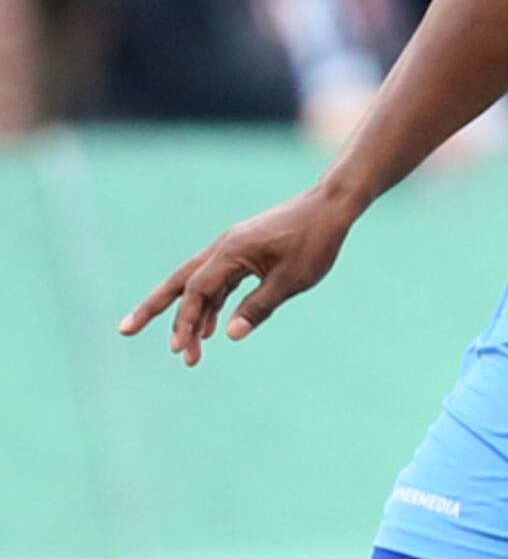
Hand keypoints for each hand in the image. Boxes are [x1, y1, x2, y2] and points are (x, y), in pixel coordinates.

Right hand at [117, 184, 364, 364]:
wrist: (331, 208)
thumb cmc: (315, 242)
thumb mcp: (292, 280)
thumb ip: (260, 307)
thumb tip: (230, 335)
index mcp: (231, 252)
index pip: (197, 292)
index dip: (186, 322)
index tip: (181, 350)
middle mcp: (223, 247)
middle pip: (179, 283)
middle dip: (153, 309)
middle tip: (124, 331)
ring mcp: (232, 248)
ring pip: (198, 283)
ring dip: (190, 314)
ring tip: (183, 347)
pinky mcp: (244, 251)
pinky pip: (219, 281)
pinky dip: (213, 303)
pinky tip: (213, 327)